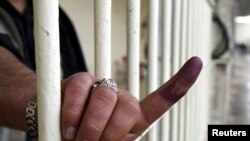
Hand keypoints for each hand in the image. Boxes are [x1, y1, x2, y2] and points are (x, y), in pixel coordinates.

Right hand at [61, 57, 202, 140]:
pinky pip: (81, 89)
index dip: (179, 83)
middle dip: (110, 132)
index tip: (196, 63)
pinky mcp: (80, 81)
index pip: (160, 100)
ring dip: (90, 125)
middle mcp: (120, 99)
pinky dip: (73, 112)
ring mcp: (101, 87)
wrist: (57, 132)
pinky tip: (68, 126)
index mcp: (132, 119)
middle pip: (130, 105)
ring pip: (107, 97)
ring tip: (76, 139)